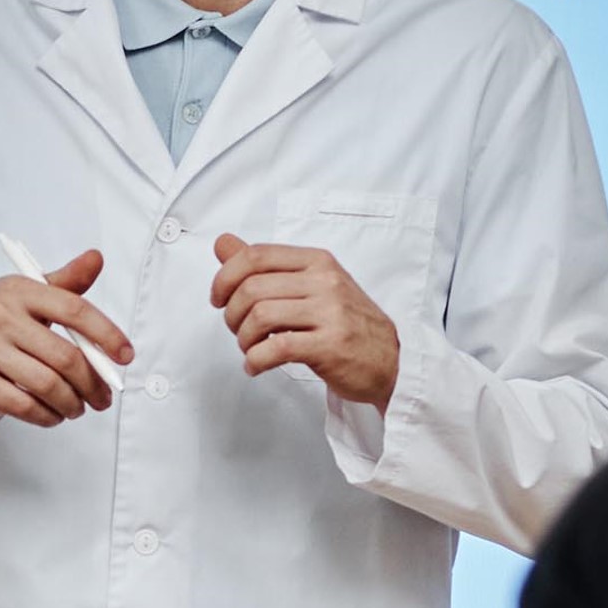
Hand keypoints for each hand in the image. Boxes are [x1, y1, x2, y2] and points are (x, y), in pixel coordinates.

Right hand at [0, 248, 138, 430]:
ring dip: (71, 403)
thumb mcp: (26, 294)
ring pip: (47, 385)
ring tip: (78, 407)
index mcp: (20, 291)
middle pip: (65, 356)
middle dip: (93, 383)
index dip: (107, 335)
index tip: (125, 356)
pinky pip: (23, 405)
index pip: (74, 310)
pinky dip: (47, 416)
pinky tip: (53, 415)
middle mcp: (1, 316)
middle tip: (103, 397)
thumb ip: (65, 283)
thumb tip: (97, 258)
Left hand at [209, 233, 399, 408]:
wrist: (389, 359)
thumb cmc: (346, 321)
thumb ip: (265, 265)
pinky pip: (276, 349)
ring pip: (260, 317)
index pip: (256, 255)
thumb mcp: (310, 283)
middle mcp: (324, 282)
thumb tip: (223, 243)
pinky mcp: (330, 346)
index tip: (219, 298)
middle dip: (232, 314)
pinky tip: (256, 365)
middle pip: (252, 288)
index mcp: (317, 261)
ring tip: (250, 348)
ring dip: (243, 339)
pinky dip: (255, 360)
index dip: (225, 277)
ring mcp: (330, 313)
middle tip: (237, 329)